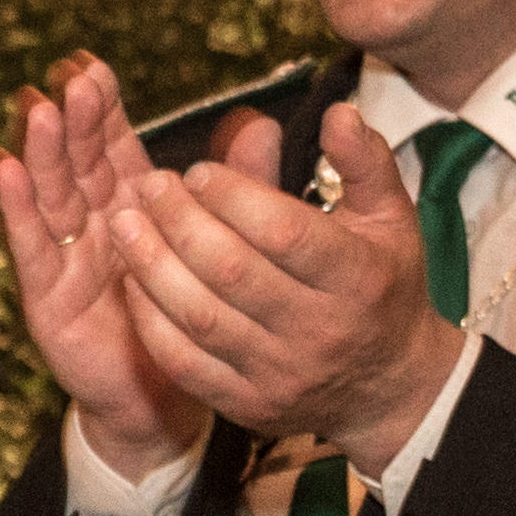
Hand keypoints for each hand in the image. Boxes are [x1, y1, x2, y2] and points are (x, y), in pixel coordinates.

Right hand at [0, 56, 199, 475]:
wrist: (167, 396)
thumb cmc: (192, 314)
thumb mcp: (222, 241)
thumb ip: (240, 185)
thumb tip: (262, 121)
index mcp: (130, 206)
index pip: (112, 146)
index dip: (101, 108)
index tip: (93, 65)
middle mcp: (91, 225)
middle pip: (77, 162)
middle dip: (72, 120)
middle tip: (71, 79)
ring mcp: (63, 258)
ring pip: (49, 194)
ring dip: (40, 151)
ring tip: (38, 109)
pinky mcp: (45, 296)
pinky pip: (28, 245)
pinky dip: (14, 206)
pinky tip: (2, 168)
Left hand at [96, 102, 464, 470]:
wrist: (388, 386)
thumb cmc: (383, 285)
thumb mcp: (393, 219)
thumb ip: (364, 162)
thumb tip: (336, 111)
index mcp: (358, 279)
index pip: (285, 233)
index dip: (234, 197)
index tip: (197, 171)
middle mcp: (319, 330)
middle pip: (233, 272)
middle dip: (181, 224)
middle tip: (148, 187)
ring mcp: (280, 373)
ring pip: (201, 318)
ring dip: (152, 267)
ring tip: (123, 224)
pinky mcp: (247, 404)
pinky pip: (183, 362)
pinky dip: (150, 320)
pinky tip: (130, 280)